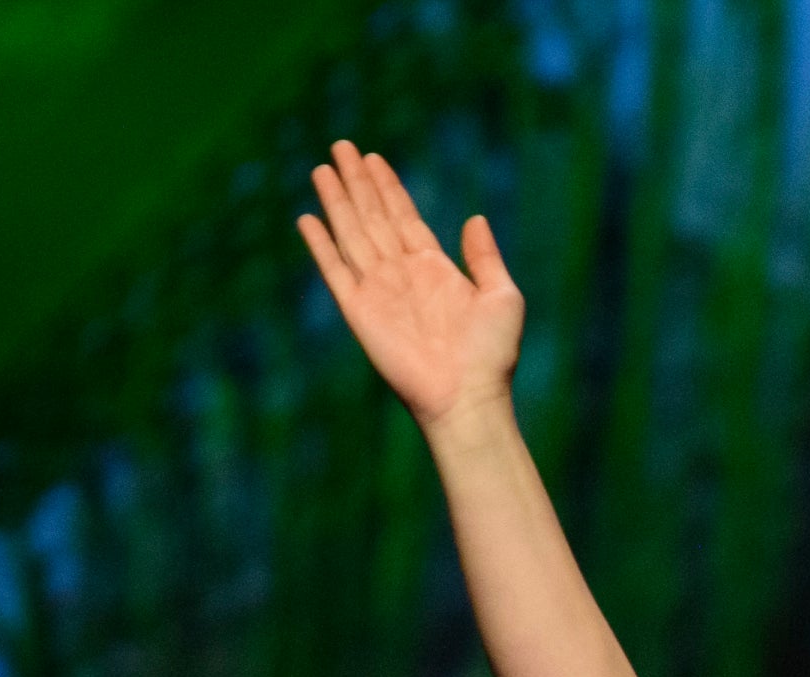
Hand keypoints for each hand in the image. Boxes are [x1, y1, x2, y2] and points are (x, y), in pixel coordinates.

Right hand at [297, 139, 521, 431]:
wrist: (467, 398)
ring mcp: (379, 291)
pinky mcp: (360, 312)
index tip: (373, 157)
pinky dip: (321, 245)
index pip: (404, 216)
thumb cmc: (492, 356)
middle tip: (341, 146)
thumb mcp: (502, 296)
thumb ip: (485, 257)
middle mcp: (402, 275)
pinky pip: (335, 271)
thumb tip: (475, 219)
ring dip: (337, 201)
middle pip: (373, 217)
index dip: (388, 186)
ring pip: (352, 234)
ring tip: (322, 168)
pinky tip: (307, 219)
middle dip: (358, 181)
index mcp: (434, 268)